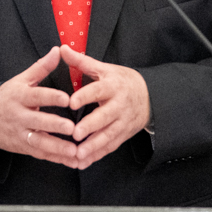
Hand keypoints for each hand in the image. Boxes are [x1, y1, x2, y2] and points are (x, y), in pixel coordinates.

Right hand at [0, 47, 80, 167]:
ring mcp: (20, 134)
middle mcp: (19, 116)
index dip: (51, 97)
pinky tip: (73, 161)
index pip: (36, 96)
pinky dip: (57, 159)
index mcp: (19, 96)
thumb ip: (41, 67)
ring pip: (39, 143)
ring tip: (75, 151)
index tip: (67, 98)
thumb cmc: (7, 98)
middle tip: (72, 128)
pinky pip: (42, 154)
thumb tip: (58, 50)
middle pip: (37, 122)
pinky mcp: (24, 148)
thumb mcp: (20, 80)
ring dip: (57, 148)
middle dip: (54, 126)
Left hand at [61, 46, 150, 168]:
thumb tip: (62, 48)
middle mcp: (119, 105)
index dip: (85, 96)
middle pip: (105, 117)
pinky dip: (97, 155)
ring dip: (93, 146)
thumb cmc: (120, 81)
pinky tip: (83, 162)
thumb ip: (82, 61)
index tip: (71, 102)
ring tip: (78, 155)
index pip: (97, 91)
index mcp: (112, 86)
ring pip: (108, 136)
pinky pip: (110, 146)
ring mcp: (123, 122)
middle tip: (75, 134)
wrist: (149, 96)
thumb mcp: (104, 69)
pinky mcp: (123, 135)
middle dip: (90, 126)